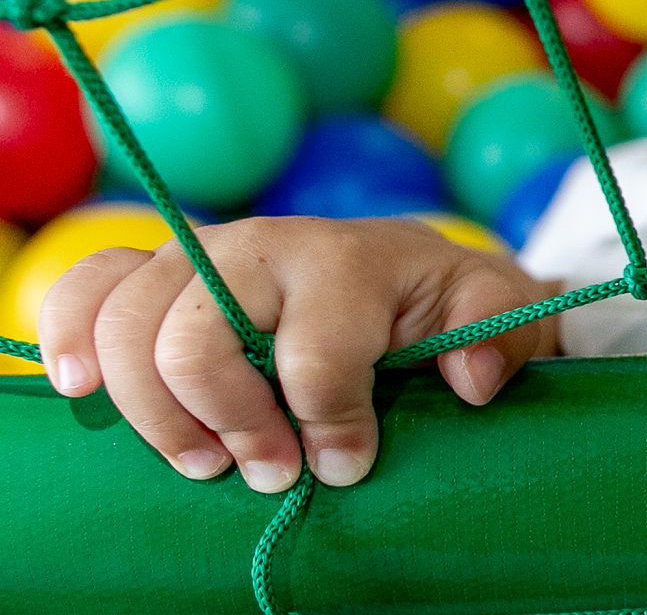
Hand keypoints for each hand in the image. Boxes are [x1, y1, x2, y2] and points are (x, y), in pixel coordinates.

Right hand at [34, 216, 562, 492]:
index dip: (328, 424)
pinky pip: (86, 289)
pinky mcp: (158, 279)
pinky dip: (68, 335)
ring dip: (154, 410)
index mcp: (348, 259)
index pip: (312, 353)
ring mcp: (201, 260)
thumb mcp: (495, 310)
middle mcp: (263, 247)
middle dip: (228, 423)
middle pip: (196, 339)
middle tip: (268, 473)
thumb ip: (503, 333)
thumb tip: (471, 379)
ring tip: (202, 462)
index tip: (348, 465)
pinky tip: (82, 391)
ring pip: (128, 323)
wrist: (408, 274)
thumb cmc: (445, 304)